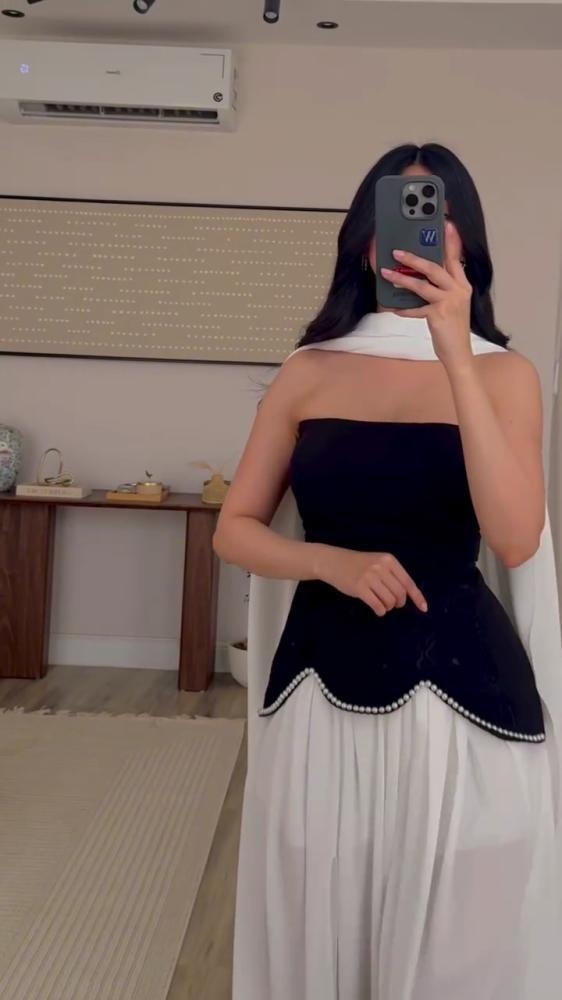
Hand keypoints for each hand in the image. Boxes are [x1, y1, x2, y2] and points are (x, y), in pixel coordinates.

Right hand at [316, 546, 427, 615]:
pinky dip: (380, 611)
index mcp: (389, 560)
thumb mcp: (377, 563)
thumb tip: (407, 596)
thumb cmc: (358, 564)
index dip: (417, 597)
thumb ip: (392, 575)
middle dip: (399, 603)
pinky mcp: (360, 587)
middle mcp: (381, 567)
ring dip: (388, 607)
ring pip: (389, 601)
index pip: (408, 582)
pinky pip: (377, 605)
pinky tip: (377, 609)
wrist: (334, 562)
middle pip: (400, 594)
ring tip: (382, 604)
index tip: (424, 609)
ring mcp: (370, 577)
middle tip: (392, 604)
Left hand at [380, 221, 473, 368]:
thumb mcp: (452, 304)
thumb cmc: (452, 327)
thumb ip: (442, 288)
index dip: (451, 241)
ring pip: (422, 285)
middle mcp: (458, 290)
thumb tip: (421, 276)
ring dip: (402, 279)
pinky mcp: (438, 315)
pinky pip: (416, 308)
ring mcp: (449, 302)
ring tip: (387, 273)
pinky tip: (393, 308)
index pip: (455, 258)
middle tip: (397, 251)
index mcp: (462, 285)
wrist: (458, 352)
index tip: (446, 224)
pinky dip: (404, 309)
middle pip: (434, 267)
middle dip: (414, 258)